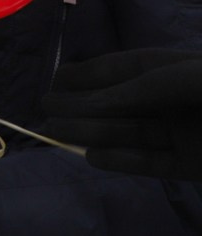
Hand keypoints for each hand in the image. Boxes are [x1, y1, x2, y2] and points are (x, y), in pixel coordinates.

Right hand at [44, 48, 201, 178]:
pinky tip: (93, 157)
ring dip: (94, 132)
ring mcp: (183, 135)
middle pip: (121, 104)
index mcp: (174, 71)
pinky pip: (153, 164)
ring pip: (131, 133)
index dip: (90, 73)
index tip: (57, 79)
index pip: (125, 69)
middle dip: (83, 106)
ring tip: (59, 133)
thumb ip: (143, 88)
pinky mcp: (192, 166)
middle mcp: (174, 102)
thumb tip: (93, 103)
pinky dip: (122, 161)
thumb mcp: (187, 79)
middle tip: (48, 111)